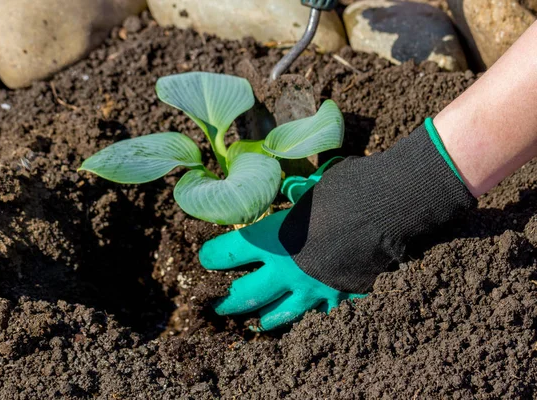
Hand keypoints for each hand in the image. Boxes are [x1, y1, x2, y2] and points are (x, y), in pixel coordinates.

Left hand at [199, 122, 475, 330]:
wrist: (384, 213)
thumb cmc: (343, 192)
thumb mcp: (308, 192)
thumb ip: (292, 202)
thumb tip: (290, 195)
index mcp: (270, 240)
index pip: (227, 253)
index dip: (213, 256)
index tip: (206, 258)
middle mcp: (284, 270)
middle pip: (246, 294)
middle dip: (228, 301)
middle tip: (218, 304)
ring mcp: (310, 288)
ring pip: (278, 313)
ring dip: (262, 318)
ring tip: (254, 323)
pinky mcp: (334, 295)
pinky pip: (314, 310)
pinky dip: (305, 311)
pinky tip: (304, 311)